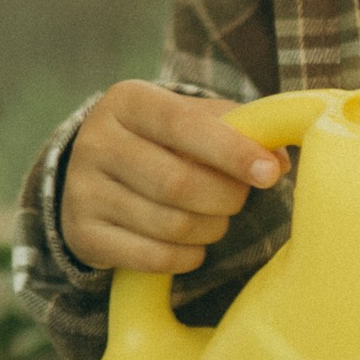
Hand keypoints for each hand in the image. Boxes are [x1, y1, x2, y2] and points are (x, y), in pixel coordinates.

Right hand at [60, 82, 288, 276]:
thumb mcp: (195, 121)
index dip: (232, 152)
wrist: (99, 176)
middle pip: (179, 183)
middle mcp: (95, 141)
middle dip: (225, 198)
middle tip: (239, 199)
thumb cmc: (165, 142)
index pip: (184, 125)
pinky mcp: (82, 233)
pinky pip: (153, 258)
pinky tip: (192, 246)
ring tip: (215, 219)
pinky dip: (187, 257)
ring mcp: (81, 190)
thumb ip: (241, 130)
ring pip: (170, 225)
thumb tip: (278, 161)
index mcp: (127, 101)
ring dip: (210, 229)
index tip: (269, 174)